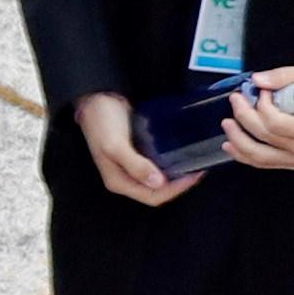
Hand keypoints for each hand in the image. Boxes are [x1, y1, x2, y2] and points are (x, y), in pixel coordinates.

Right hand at [74, 93, 196, 207]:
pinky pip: (157, 165)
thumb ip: (135, 165)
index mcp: (118, 181)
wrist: (95, 97)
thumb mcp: (115, 145)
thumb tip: (158, 183)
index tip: (193, 176)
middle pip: (157, 191)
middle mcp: (125, 178)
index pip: (152, 197)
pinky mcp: (137, 154)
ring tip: (194, 164)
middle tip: (198, 170)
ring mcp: (131, 166)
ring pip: (159, 179)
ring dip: (176, 175)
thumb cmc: (102, 122)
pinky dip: (170, 163)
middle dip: (178, 184)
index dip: (174, 191)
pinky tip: (181, 155)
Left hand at [221, 65, 293, 172]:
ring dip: (239, 139)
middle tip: (236, 100)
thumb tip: (257, 81)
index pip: (276, 123)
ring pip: (259, 155)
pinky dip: (244, 155)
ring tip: (228, 124)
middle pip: (264, 137)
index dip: (261, 106)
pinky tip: (231, 145)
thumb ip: (283, 75)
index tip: (261, 91)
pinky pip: (263, 162)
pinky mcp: (291, 162)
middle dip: (243, 117)